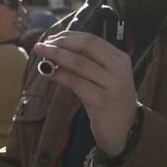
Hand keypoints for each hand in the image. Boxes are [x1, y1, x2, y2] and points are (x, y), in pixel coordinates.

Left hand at [33, 31, 136, 155]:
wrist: (125, 129)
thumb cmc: (111, 99)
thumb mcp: (106, 77)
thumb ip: (89, 62)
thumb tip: (58, 48)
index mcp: (120, 58)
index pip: (93, 40)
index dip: (70, 36)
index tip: (52, 38)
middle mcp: (119, 68)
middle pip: (87, 46)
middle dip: (61, 43)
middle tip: (42, 45)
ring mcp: (112, 85)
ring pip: (79, 63)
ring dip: (56, 56)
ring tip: (41, 53)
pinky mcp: (101, 101)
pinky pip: (76, 83)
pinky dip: (60, 75)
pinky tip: (49, 73)